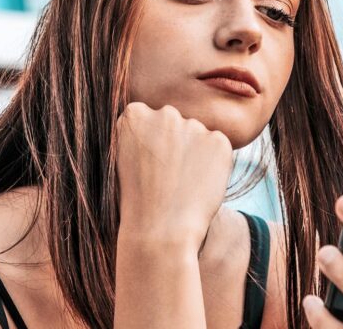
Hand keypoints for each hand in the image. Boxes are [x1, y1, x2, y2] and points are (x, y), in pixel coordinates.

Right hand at [115, 102, 233, 251]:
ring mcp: (193, 125)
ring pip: (197, 135)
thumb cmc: (136, 201)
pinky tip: (199, 185)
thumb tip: (164, 129)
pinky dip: (214, 163)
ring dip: (194, 153)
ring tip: (182, 185)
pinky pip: (218, 147)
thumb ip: (143, 135)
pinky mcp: (219, 140)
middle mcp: (164, 113)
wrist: (160, 229)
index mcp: (134, 114)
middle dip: (174, 143)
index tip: (148, 165)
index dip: (151, 144)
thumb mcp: (124, 159)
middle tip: (168, 177)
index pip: (148, 118)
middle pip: (174, 123)